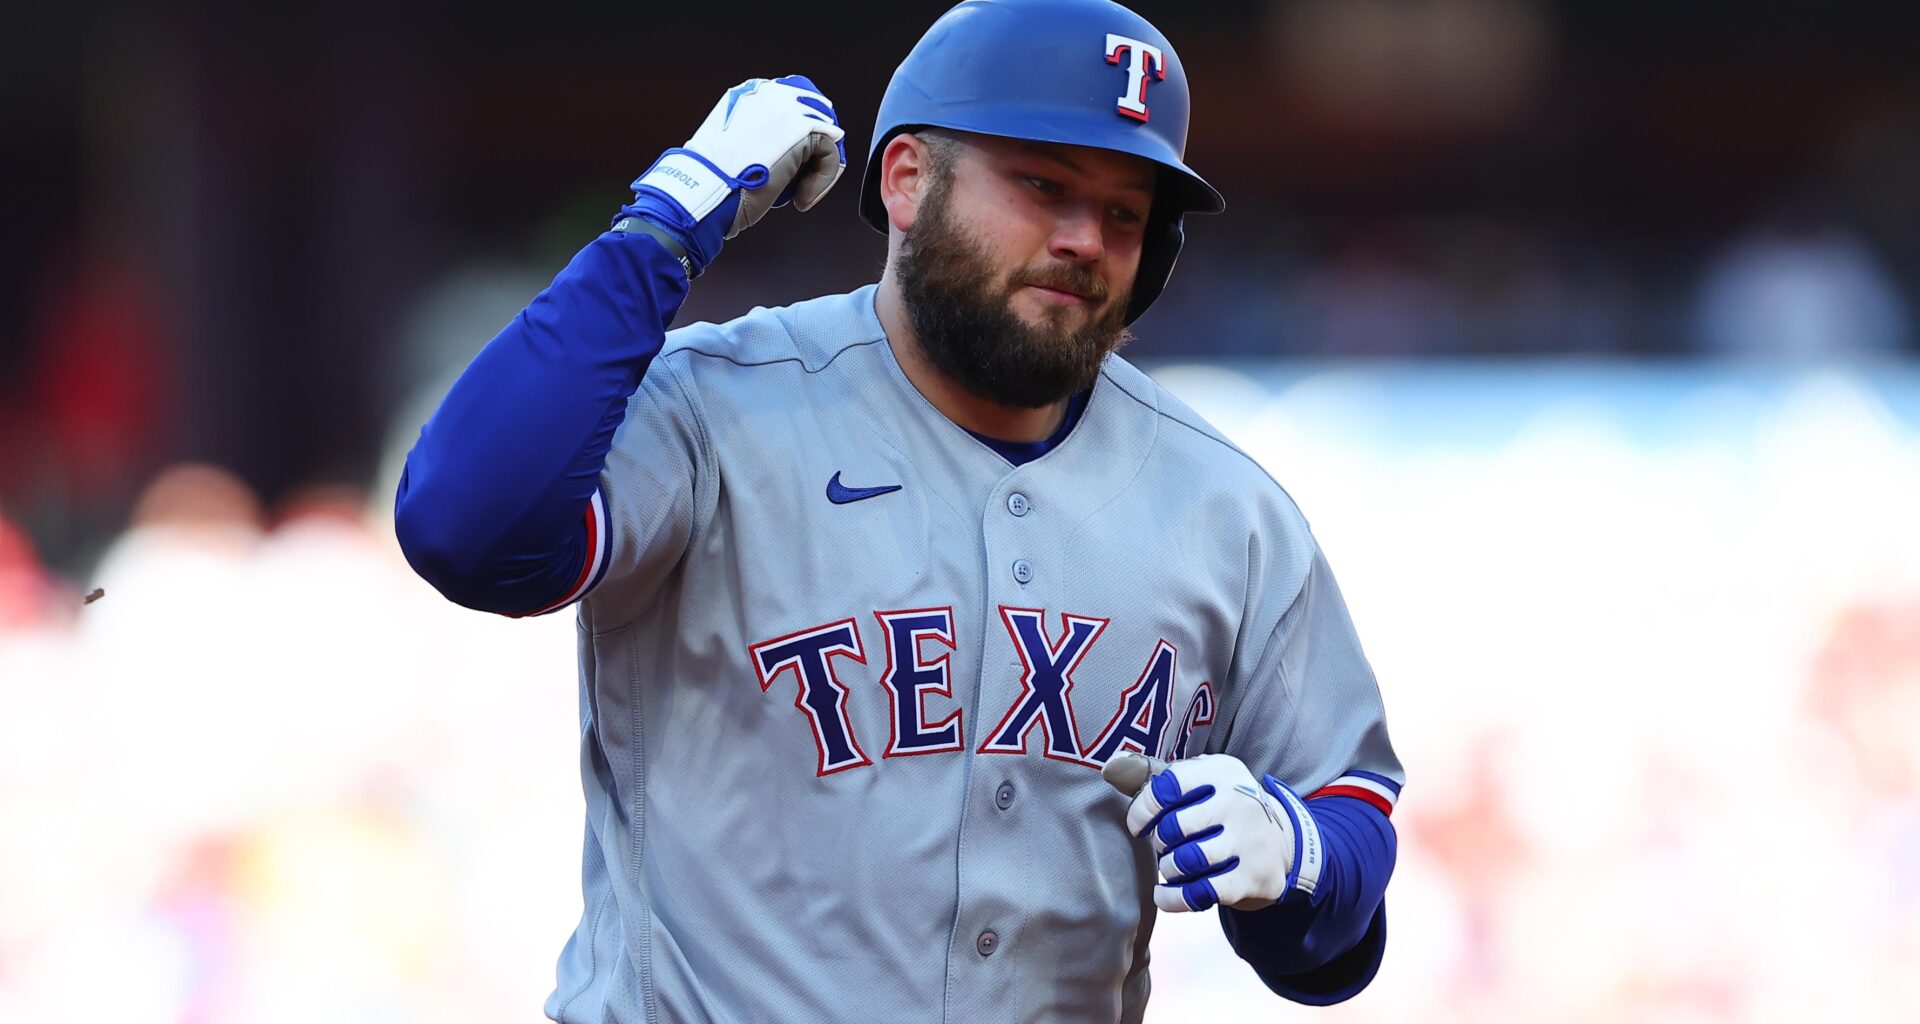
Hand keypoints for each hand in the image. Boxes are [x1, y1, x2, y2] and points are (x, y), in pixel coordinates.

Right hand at [623, 76, 845, 271]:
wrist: (706, 192)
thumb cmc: (714, 181)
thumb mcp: (735, 147)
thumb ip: (760, 138)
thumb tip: (788, 152)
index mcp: (748, 94)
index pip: (795, 102)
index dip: (803, 135)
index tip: (798, 165)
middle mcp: (769, 93)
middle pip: (818, 111)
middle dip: (818, 147)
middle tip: (807, 178)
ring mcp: (787, 108)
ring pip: (827, 134)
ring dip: (819, 167)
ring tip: (801, 191)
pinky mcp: (802, 130)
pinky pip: (831, 154)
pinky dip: (822, 181)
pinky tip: (800, 198)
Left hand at [1103, 752, 1322, 912]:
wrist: (1282, 845)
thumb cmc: (1221, 808)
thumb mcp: (1198, 781)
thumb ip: (1152, 774)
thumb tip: (1110, 766)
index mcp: (1222, 772)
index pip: (1167, 786)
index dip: (1142, 809)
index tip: (1138, 825)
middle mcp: (1240, 802)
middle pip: (1174, 828)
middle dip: (1160, 841)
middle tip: (1166, 844)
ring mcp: (1249, 841)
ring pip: (1185, 861)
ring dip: (1168, 868)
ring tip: (1172, 865)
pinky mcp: (1252, 878)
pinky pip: (1200, 893)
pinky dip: (1173, 898)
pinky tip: (1164, 894)